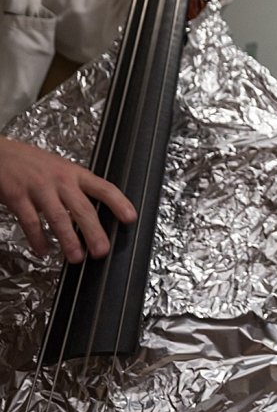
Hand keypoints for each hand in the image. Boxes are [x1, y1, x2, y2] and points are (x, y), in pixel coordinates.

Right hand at [0, 137, 137, 262]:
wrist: (2, 154)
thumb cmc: (34, 165)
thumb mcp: (62, 170)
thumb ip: (76, 190)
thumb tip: (93, 217)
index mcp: (76, 174)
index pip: (104, 188)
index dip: (119, 203)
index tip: (130, 218)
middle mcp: (61, 180)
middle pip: (82, 208)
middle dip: (93, 231)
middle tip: (102, 251)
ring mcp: (39, 188)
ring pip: (58, 217)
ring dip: (68, 240)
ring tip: (76, 257)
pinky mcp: (18, 197)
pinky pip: (30, 222)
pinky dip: (38, 239)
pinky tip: (44, 251)